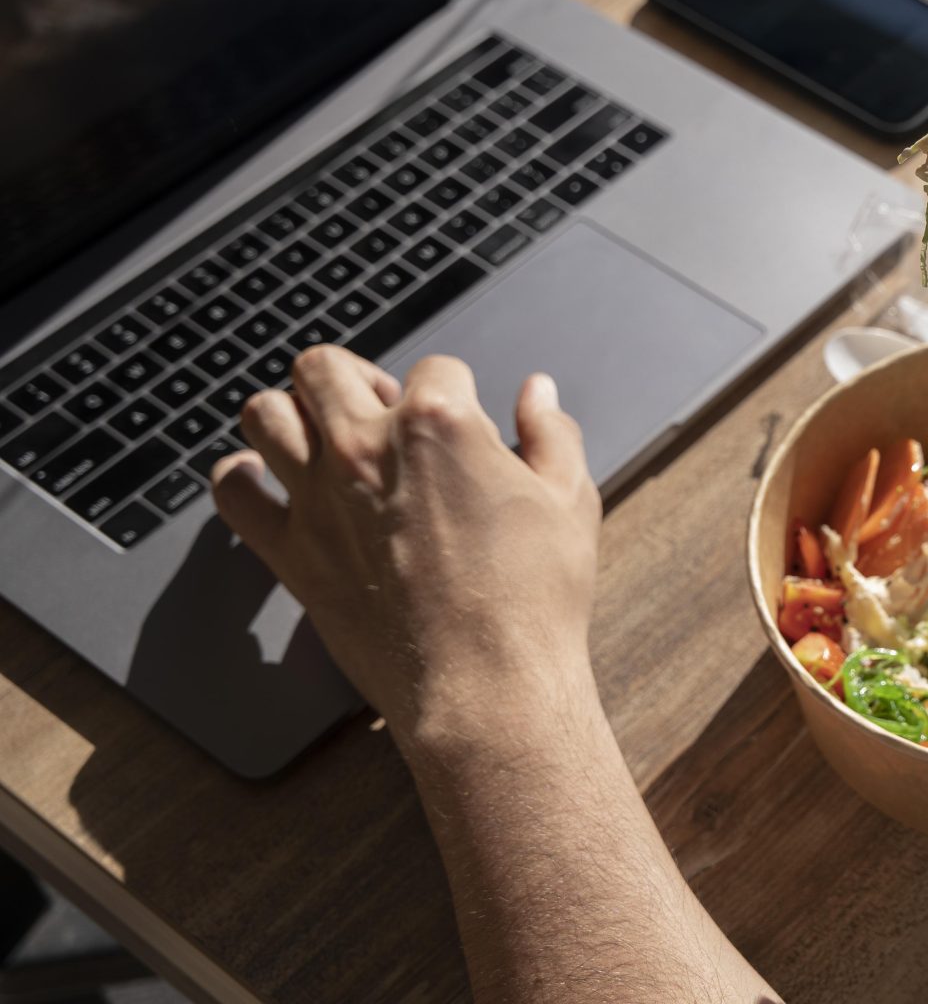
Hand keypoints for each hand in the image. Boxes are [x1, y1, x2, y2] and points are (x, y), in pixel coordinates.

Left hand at [209, 347, 602, 749]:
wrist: (486, 686)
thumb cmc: (535, 596)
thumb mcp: (569, 500)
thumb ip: (550, 433)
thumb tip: (535, 393)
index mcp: (438, 422)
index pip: (436, 367)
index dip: (457, 390)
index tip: (466, 422)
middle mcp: (365, 448)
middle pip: (323, 367)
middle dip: (355, 378)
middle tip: (380, 411)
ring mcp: (318, 499)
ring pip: (265, 413)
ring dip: (291, 413)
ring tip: (322, 436)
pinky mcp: (291, 552)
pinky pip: (232, 493)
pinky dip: (241, 478)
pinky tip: (267, 480)